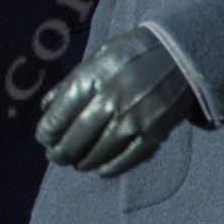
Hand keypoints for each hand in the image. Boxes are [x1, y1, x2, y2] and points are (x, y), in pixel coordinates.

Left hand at [34, 26, 198, 176]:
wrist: (180, 54)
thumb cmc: (133, 53)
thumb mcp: (98, 57)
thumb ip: (72, 82)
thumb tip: (46, 107)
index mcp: (92, 77)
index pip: (59, 114)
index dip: (48, 131)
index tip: (43, 138)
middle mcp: (109, 100)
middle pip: (76, 138)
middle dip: (61, 152)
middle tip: (56, 156)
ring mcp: (132, 119)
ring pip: (99, 152)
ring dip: (83, 162)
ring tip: (76, 163)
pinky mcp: (153, 133)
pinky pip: (127, 158)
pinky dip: (111, 168)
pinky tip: (101, 170)